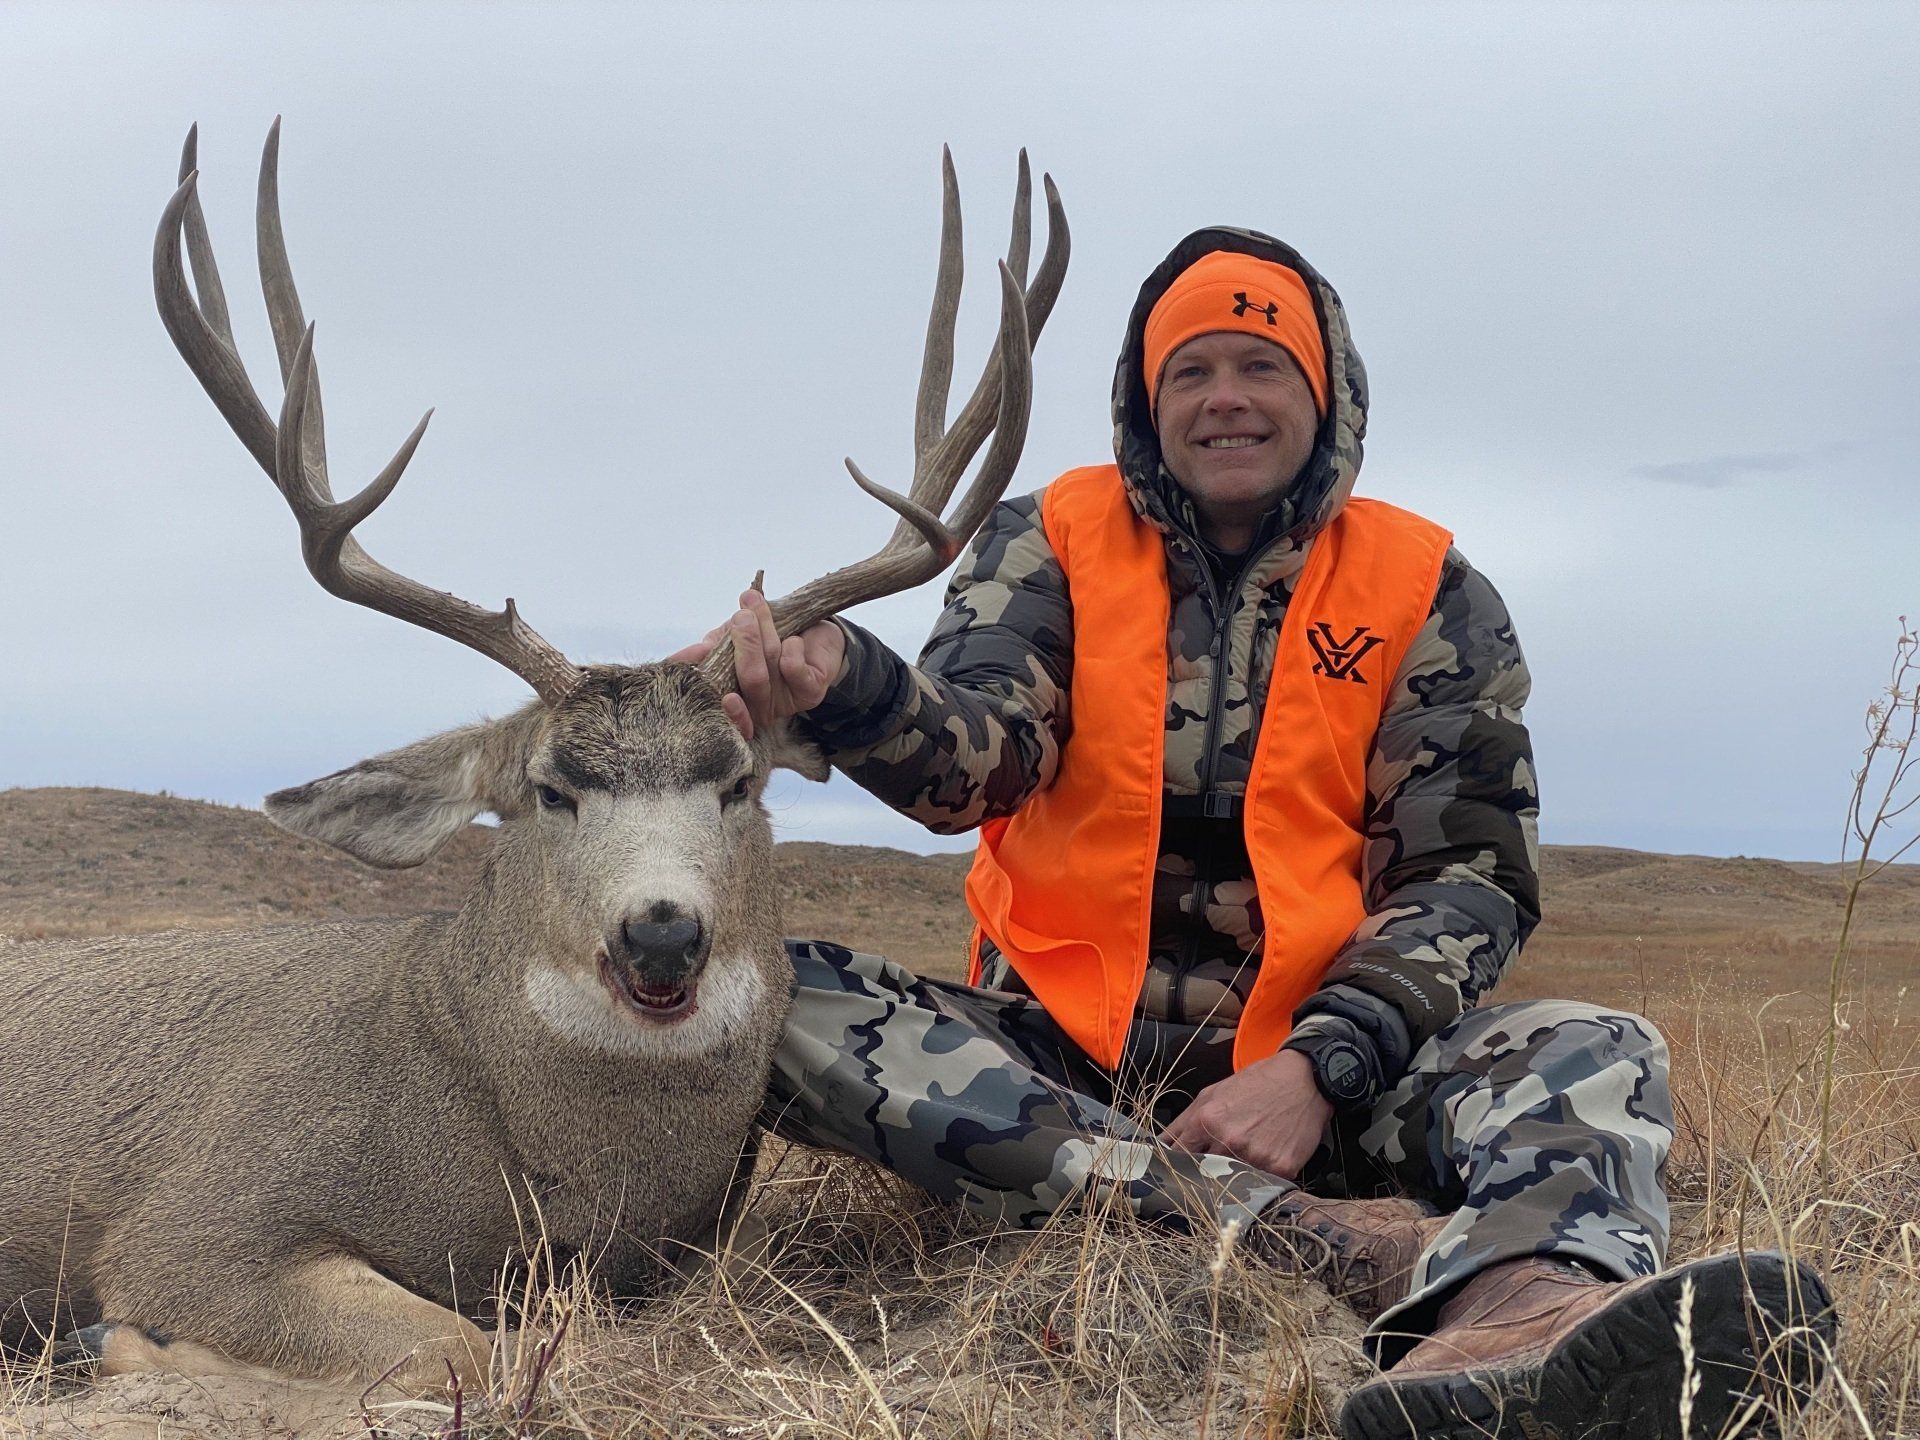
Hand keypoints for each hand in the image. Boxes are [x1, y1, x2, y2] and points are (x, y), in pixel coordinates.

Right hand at [668, 589, 845, 739]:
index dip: (714, 694)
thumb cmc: (768, 637)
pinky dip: (791, 646)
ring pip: (767, 669)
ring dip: (764, 633)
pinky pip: (793, 668)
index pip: (723, 711)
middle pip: (748, 680)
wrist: (816, 634)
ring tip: (757, 607)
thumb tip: (690, 653)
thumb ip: (714, 645)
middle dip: (745, 644)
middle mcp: (757, 707)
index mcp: (735, 699)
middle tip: (742, 618)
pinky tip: (794, 638)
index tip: (708, 672)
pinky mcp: (809, 693)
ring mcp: (783, 702)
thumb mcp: (735, 639)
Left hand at [1160, 1048, 1333, 1180]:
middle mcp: (1228, 1140)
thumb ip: (1182, 1123)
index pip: (1178, 1158)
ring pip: (1233, 1184)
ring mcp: (1255, 1157)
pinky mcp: (1281, 1169)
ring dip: (1234, 1179)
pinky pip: (1263, 1185)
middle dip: (1205, 1176)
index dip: (1176, 1168)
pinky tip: (1268, 1158)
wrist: (1305, 1080)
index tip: (1176, 1175)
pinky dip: (1262, 1178)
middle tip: (1214, 1171)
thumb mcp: (1211, 1094)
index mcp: (1206, 1120)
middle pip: (1204, 1175)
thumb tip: (1159, 1147)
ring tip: (1246, 1160)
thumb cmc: (1257, 1084)